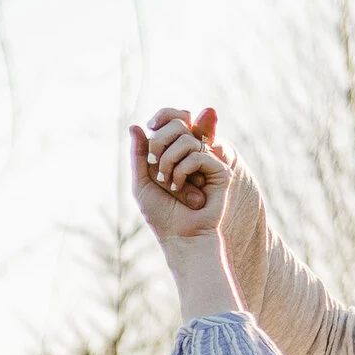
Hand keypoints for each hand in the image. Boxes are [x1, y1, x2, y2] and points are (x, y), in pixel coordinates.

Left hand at [132, 105, 230, 243]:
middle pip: (179, 124)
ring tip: (168, 184)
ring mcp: (208, 162)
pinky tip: (181, 189)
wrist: (181, 238)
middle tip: (154, 167)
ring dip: (168, 162)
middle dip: (159, 144)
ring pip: (186, 139)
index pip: (175, 118)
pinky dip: (183, 172)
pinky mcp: (220, 172)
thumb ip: (138, 155)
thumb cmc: (162, 215)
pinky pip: (198, 156)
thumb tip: (134, 125)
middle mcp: (195, 153)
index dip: (164, 116)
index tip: (150, 126)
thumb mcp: (142, 182)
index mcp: (179, 152)